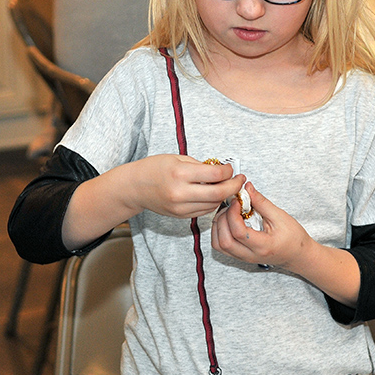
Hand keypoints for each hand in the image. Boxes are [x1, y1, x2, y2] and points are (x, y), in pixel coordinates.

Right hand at [128, 154, 244, 218]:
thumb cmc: (154, 168)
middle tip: (240, 180)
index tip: (231, 169)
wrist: (134, 187)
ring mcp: (180, 207)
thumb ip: (200, 166)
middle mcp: (180, 193)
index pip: (215, 175)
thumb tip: (222, 171)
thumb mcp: (177, 159)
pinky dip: (212, 203)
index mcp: (180, 174)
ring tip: (227, 186)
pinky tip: (214, 195)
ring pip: (213, 204)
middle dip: (233, 187)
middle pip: (218, 193)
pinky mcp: (180, 216)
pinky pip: (203, 211)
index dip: (229, 172)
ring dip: (223, 196)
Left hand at [211, 182, 312, 268]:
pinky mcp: (239, 255)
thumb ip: (261, 202)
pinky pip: (221, 246)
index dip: (233, 214)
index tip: (237, 201)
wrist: (297, 255)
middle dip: (223, 219)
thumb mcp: (280, 216)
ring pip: (219, 245)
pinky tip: (228, 221)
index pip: (238, 232)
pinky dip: (219, 232)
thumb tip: (247, 188)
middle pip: (223, 241)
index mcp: (262, 246)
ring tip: (229, 213)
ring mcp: (243, 257)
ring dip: (219, 226)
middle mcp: (250, 255)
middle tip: (232, 206)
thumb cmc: (293, 238)